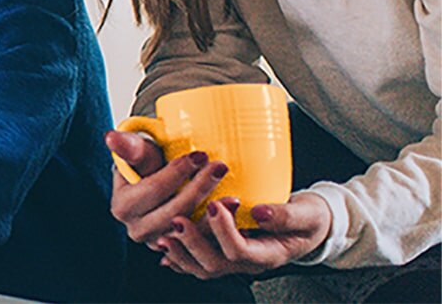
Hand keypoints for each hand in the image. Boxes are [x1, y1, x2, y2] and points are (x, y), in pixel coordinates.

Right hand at [107, 130, 227, 248]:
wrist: (157, 185)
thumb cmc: (148, 165)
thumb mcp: (139, 153)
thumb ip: (129, 146)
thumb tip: (111, 136)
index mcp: (122, 207)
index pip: (153, 189)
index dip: (177, 172)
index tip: (200, 155)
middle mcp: (137, 230)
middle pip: (173, 212)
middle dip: (199, 188)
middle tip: (220, 167)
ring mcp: (159, 243)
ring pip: (188, 231)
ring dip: (212, 213)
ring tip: (231, 195)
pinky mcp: (179, 250)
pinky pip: (201, 242)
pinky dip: (218, 228)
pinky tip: (232, 212)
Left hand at [160, 193, 332, 278]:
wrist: (310, 226)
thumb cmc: (309, 219)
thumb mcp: (307, 214)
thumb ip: (285, 216)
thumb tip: (259, 212)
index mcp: (269, 254)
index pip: (241, 251)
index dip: (224, 231)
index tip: (214, 205)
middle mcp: (249, 263)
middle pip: (216, 263)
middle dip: (193, 243)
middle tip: (177, 220)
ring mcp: (235, 261)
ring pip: (203, 268)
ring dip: (181, 252)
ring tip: (163, 235)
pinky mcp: (225, 254)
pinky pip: (199, 263)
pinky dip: (180, 257)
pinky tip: (164, 247)